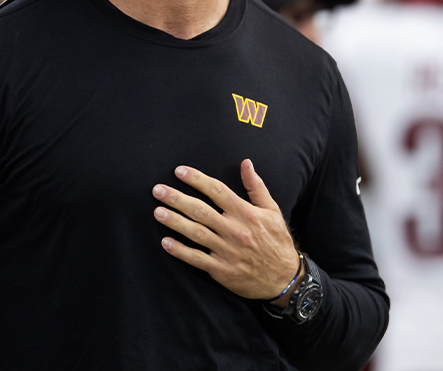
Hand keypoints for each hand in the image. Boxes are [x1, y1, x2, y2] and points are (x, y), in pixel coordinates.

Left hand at [153, 159, 299, 301]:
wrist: (285, 278)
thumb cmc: (277, 241)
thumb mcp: (272, 211)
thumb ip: (256, 187)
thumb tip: (246, 163)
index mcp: (246, 213)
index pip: (217, 191)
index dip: (197, 180)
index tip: (179, 171)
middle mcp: (235, 230)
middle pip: (201, 210)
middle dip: (177, 199)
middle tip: (158, 190)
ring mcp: (227, 251)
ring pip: (196, 233)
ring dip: (175, 222)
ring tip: (157, 212)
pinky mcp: (222, 270)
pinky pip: (197, 259)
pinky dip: (181, 251)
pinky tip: (166, 242)